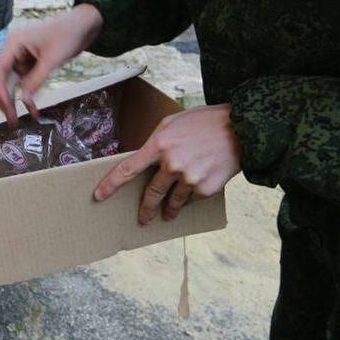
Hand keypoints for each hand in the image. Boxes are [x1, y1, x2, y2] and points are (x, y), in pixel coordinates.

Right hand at [0, 4, 102, 124]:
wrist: (83, 25)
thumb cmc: (67, 35)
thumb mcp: (52, 59)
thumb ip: (36, 80)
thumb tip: (24, 101)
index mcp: (13, 44)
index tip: (6, 107)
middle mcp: (13, 51)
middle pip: (1, 78)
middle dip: (5, 99)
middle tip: (10, 119)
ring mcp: (21, 58)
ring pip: (12, 83)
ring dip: (14, 101)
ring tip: (16, 120)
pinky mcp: (31, 65)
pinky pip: (24, 83)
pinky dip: (27, 96)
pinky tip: (32, 109)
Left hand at [94, 104, 239, 223]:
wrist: (240, 129)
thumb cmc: (204, 122)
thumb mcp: (173, 123)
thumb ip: (157, 142)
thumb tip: (144, 160)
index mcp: (159, 144)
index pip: (127, 169)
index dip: (111, 184)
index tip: (99, 196)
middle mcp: (171, 164)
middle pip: (151, 193)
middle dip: (145, 208)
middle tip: (142, 218)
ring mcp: (189, 178)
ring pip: (172, 201)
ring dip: (168, 210)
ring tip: (167, 215)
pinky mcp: (206, 189)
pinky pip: (191, 199)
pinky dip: (190, 198)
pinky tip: (196, 190)